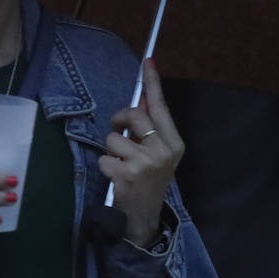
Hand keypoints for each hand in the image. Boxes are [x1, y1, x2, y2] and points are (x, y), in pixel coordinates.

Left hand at [99, 59, 183, 245]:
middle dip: (120, 120)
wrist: (144, 216)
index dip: (153, 83)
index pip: (161, 106)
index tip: (148, 61)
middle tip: (120, 133)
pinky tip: (116, 177)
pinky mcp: (127, 175)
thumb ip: (151, 128)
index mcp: (174, 143)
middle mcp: (164, 150)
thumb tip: (144, 99)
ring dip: (111, 150)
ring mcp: (146, 163)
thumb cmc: (149, 180)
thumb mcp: (157, 153)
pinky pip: (104, 157)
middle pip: (133, 115)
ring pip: (113, 137)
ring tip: (121, 164)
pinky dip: (105, 166)